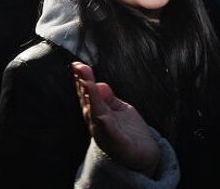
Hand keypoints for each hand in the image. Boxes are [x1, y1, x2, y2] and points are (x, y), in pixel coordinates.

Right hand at [71, 62, 159, 176]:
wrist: (142, 155)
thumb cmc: (128, 131)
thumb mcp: (119, 109)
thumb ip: (108, 98)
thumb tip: (99, 83)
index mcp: (97, 113)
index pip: (88, 94)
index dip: (82, 79)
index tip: (77, 65)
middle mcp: (97, 123)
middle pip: (88, 102)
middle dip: (84, 85)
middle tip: (79, 68)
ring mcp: (106, 134)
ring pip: (96, 116)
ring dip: (91, 101)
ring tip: (88, 85)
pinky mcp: (118, 145)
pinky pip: (111, 135)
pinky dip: (106, 127)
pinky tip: (103, 118)